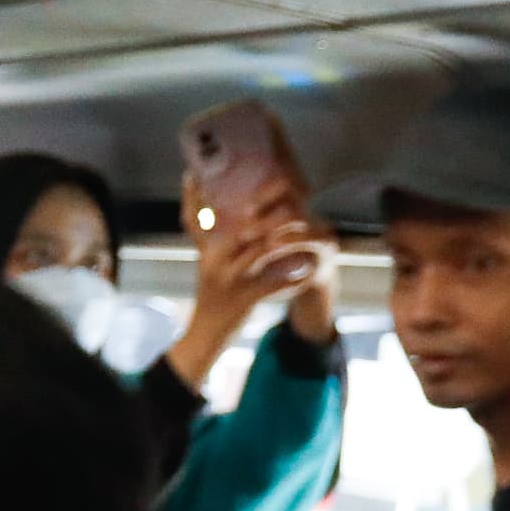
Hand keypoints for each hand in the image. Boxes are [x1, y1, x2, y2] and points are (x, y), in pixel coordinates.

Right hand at [168, 181, 334, 383]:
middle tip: (288, 192)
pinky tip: (308, 270)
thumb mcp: (207, 267)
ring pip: (259, 251)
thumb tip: (234, 218)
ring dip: (283, 234)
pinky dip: (291, 277)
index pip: (201, 216)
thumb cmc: (211, 300)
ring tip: (301, 221)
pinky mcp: (243, 300)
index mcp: (207, 252)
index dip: (202, 195)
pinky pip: (272, 284)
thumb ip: (215, 242)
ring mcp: (228, 281)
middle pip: (242, 228)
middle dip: (266, 208)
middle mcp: (214, 262)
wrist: (205, 337)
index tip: (210, 173)